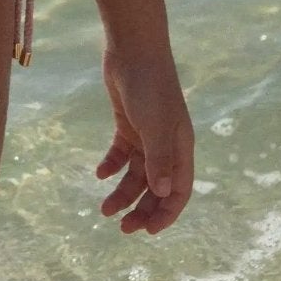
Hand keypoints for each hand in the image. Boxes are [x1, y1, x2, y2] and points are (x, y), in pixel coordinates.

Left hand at [95, 44, 193, 234]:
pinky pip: (120, 153)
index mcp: (180, 148)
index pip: (179, 191)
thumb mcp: (155, 125)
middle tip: (122, 228)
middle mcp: (166, 144)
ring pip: (136, 174)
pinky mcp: (127, 123)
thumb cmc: (150, 86)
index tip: (148, 232)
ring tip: (104, 209)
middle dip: (142, 209)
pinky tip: (99, 173)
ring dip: (122, 192)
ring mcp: (146, 134)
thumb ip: (159, 159)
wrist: (133, 49)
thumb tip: (163, 193)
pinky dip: (111, 165)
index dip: (166, 213)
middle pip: (156, 187)